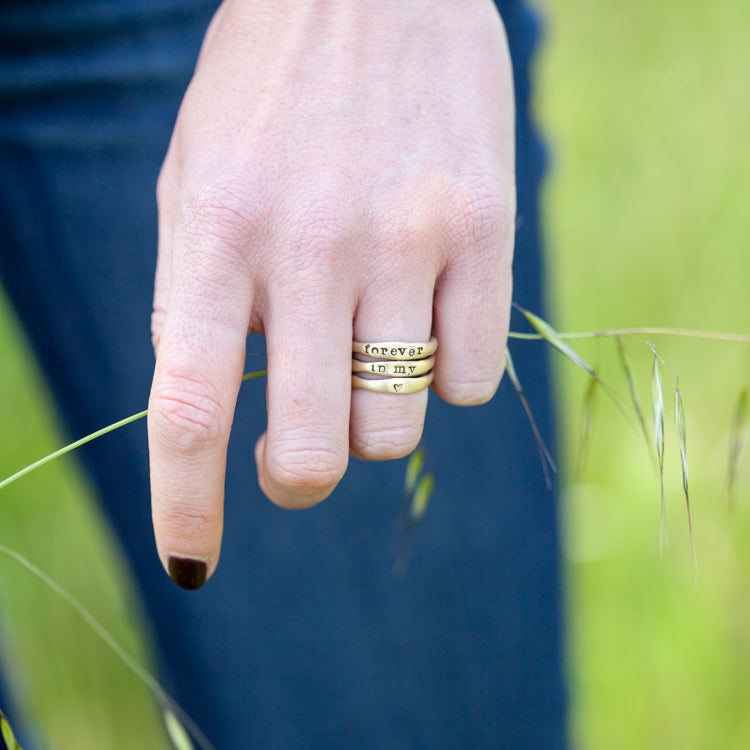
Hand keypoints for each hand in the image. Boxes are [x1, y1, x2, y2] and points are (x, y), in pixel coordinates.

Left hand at [148, 0, 515, 587]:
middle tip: (293, 454)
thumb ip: (199, 300)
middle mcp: (314, 244)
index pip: (189, 407)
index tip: (192, 565)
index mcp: (217, 230)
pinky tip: (424, 314)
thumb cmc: (268, 95)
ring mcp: (409, 238)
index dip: (186, 506)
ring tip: (363, 351)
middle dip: (297, 477)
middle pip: (314, 450)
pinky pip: (470, 378)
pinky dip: (440, 375)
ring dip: (371, 417)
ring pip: (397, 425)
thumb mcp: (196, 181)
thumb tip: (226, 412)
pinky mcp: (486, 229)